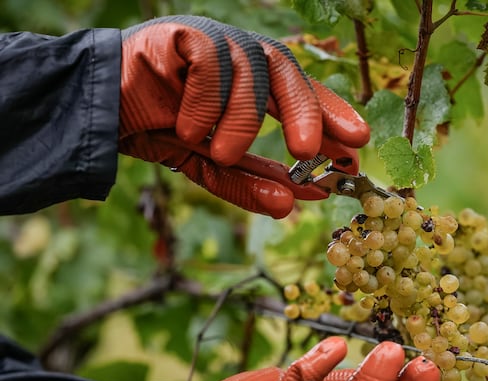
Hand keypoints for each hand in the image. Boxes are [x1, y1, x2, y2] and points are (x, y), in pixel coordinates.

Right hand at [119, 16, 369, 217]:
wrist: (94, 111)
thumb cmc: (157, 129)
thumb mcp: (209, 164)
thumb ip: (249, 181)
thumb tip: (293, 203)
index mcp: (252, 83)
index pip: (301, 93)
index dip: (331, 117)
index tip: (355, 150)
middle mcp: (238, 58)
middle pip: (287, 71)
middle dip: (306, 110)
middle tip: (309, 151)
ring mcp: (212, 41)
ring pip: (251, 66)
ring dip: (242, 117)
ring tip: (222, 151)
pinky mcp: (181, 33)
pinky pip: (209, 60)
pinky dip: (206, 101)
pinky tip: (189, 127)